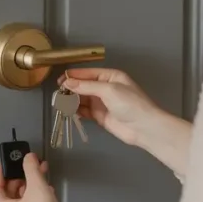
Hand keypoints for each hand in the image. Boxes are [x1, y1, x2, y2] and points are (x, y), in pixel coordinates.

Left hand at [0, 154, 64, 201]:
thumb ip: (30, 167)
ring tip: (41, 174)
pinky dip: (34, 197)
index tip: (6, 162)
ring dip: (30, 185)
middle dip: (21, 177)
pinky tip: (46, 188)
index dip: (1, 171)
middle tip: (30, 166)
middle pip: (9, 192)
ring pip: (19, 199)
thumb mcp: (35, 184)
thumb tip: (29, 157)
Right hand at [62, 68, 192, 176]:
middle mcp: (105, 88)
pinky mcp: (100, 116)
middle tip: (58, 94)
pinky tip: (67, 111)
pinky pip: (84, 111)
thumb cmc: (130, 104)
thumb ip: (87, 86)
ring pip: (82, 98)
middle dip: (71, 89)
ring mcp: (102, 102)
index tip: (59, 80)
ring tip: (60, 102)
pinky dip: (75, 110)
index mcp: (110, 77)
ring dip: (71, 100)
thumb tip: (67, 83)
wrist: (144, 128)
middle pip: (83, 86)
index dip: (73, 76)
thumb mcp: (109, 90)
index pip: (87, 73)